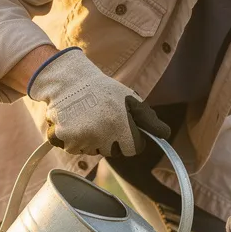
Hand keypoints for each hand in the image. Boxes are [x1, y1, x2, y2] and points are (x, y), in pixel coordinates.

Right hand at [27, 48, 168, 156]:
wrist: (68, 79)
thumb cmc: (103, 90)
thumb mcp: (131, 99)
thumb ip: (149, 119)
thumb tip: (166, 135)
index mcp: (120, 128)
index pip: (134, 149)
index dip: (132, 138)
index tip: (125, 126)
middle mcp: (101, 137)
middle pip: (113, 152)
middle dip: (112, 140)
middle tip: (104, 118)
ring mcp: (81, 140)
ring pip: (93, 151)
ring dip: (93, 140)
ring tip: (88, 117)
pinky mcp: (64, 140)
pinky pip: (74, 147)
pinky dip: (75, 138)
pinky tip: (76, 121)